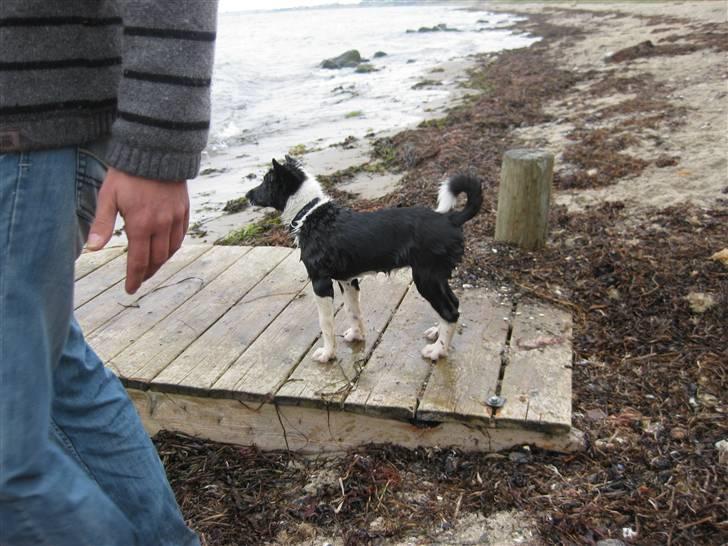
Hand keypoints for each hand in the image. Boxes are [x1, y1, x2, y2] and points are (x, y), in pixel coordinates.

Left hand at [86, 167, 188, 293]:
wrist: (155, 152)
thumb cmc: (127, 175)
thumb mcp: (108, 197)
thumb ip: (102, 225)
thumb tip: (93, 249)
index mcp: (141, 224)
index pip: (138, 260)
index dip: (134, 278)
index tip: (130, 290)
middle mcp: (161, 225)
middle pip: (157, 259)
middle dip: (147, 273)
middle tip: (139, 280)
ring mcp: (175, 218)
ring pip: (171, 250)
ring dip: (161, 262)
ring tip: (151, 268)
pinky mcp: (184, 211)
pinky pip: (180, 236)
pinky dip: (173, 247)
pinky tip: (166, 249)